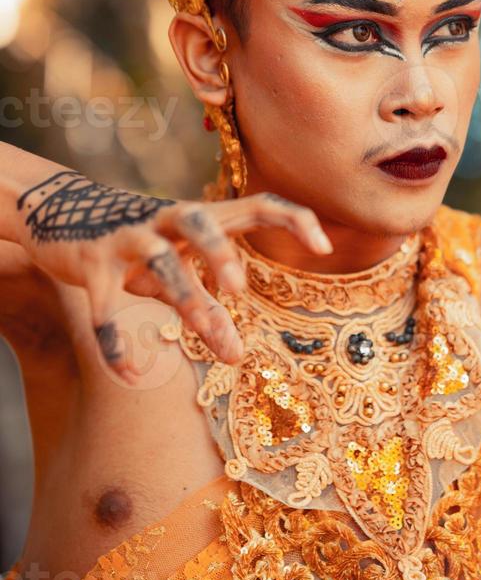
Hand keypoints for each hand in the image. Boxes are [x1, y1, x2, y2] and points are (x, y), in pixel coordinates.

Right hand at [15, 169, 332, 382]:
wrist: (57, 212)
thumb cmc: (137, 245)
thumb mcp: (174, 273)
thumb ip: (207, 309)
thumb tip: (238, 357)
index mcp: (196, 218)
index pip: (255, 205)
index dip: (292, 218)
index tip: (324, 246)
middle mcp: (164, 220)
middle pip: (198, 220)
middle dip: (217, 251)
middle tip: (237, 290)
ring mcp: (125, 237)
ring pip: (156, 258)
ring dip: (183, 295)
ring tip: (207, 335)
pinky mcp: (90, 262)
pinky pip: (104, 302)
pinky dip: (116, 339)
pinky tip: (132, 374)